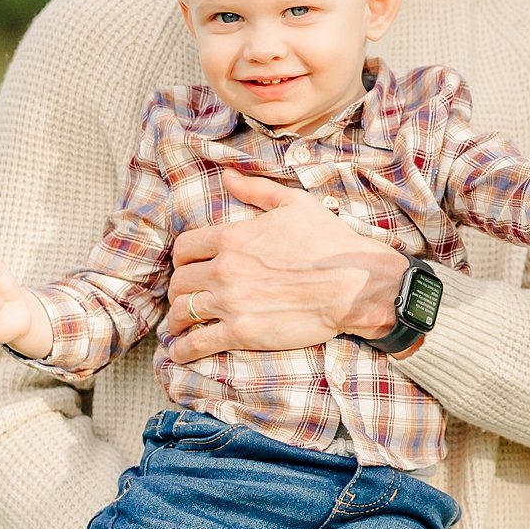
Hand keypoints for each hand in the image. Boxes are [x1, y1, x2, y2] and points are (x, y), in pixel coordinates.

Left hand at [166, 169, 408, 360]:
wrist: (353, 284)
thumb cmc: (329, 242)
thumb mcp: (294, 204)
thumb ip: (256, 189)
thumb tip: (227, 175)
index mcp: (232, 237)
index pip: (184, 248)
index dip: (182, 259)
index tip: (188, 267)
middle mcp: (224, 269)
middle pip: (179, 281)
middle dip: (179, 290)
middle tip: (186, 298)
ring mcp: (231, 302)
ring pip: (182, 312)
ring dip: (176, 320)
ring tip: (178, 328)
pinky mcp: (242, 332)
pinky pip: (198, 343)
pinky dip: (183, 350)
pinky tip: (180, 352)